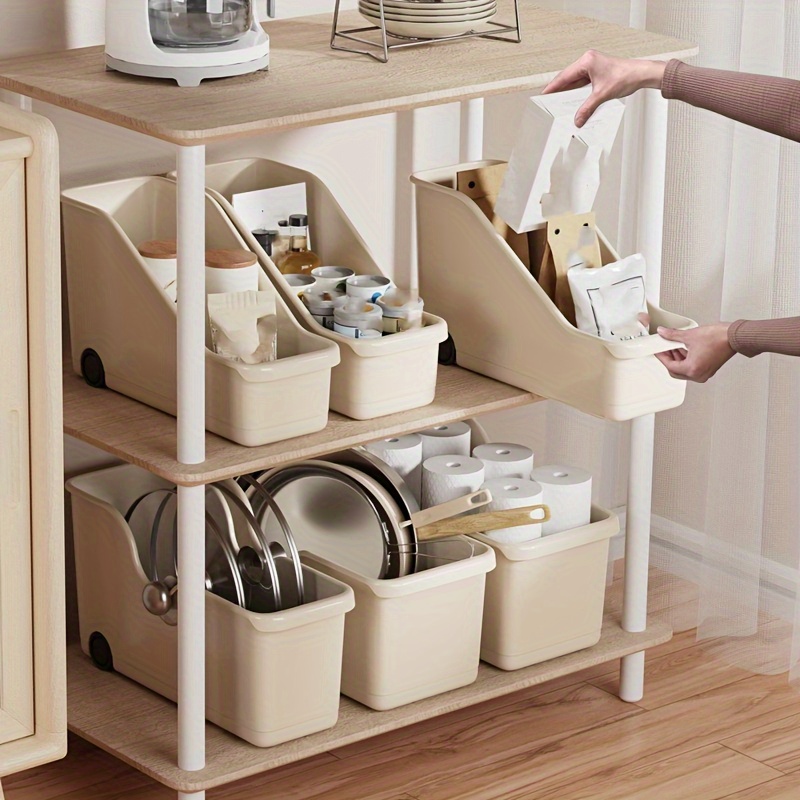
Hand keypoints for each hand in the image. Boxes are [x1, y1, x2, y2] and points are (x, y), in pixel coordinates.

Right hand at [542, 50, 666, 126]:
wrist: (640, 74)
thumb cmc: (626, 76)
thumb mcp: (602, 95)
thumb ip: (587, 108)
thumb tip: (578, 120)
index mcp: (587, 61)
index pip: (564, 76)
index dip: (553, 87)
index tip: (544, 94)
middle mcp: (588, 60)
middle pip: (567, 77)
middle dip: (558, 90)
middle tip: (548, 100)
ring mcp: (592, 66)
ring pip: (574, 80)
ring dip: (567, 91)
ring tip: (557, 102)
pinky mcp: (596, 72)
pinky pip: (581, 82)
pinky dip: (576, 91)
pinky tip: (572, 99)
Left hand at [654, 323, 735, 382]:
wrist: (735, 336)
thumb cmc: (719, 338)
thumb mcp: (689, 335)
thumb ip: (672, 335)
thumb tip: (663, 333)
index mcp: (692, 370)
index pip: (669, 366)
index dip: (661, 356)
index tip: (657, 350)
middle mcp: (698, 375)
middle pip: (675, 371)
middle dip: (669, 359)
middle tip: (663, 349)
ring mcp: (704, 373)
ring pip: (684, 370)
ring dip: (677, 358)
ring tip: (674, 346)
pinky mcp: (709, 369)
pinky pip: (692, 368)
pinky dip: (686, 359)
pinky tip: (684, 349)